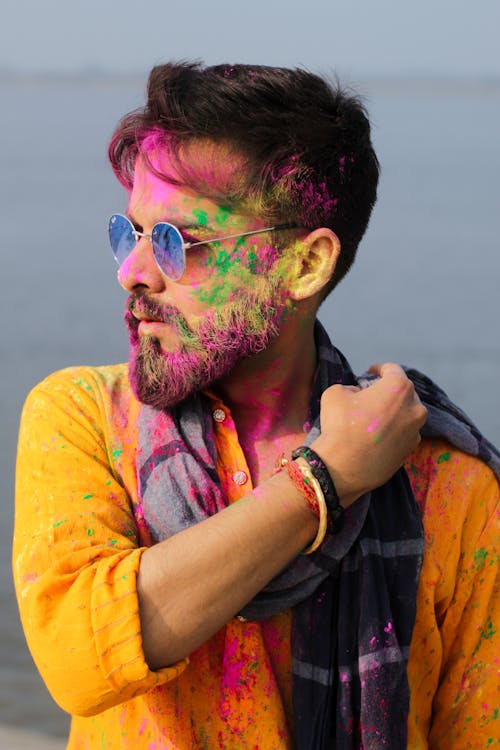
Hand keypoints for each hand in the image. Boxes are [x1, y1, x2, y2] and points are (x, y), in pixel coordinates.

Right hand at [310, 363, 426, 506]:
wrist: (343, 466)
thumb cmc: (340, 425)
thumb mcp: (336, 392)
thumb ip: (351, 387)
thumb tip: (357, 394)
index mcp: (399, 387)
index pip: (392, 370)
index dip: (379, 369)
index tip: (370, 372)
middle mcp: (415, 407)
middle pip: (403, 392)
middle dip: (388, 391)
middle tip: (370, 396)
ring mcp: (415, 431)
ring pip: (406, 414)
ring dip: (393, 412)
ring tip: (374, 418)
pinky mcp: (411, 450)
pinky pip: (403, 433)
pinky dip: (393, 431)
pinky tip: (377, 436)